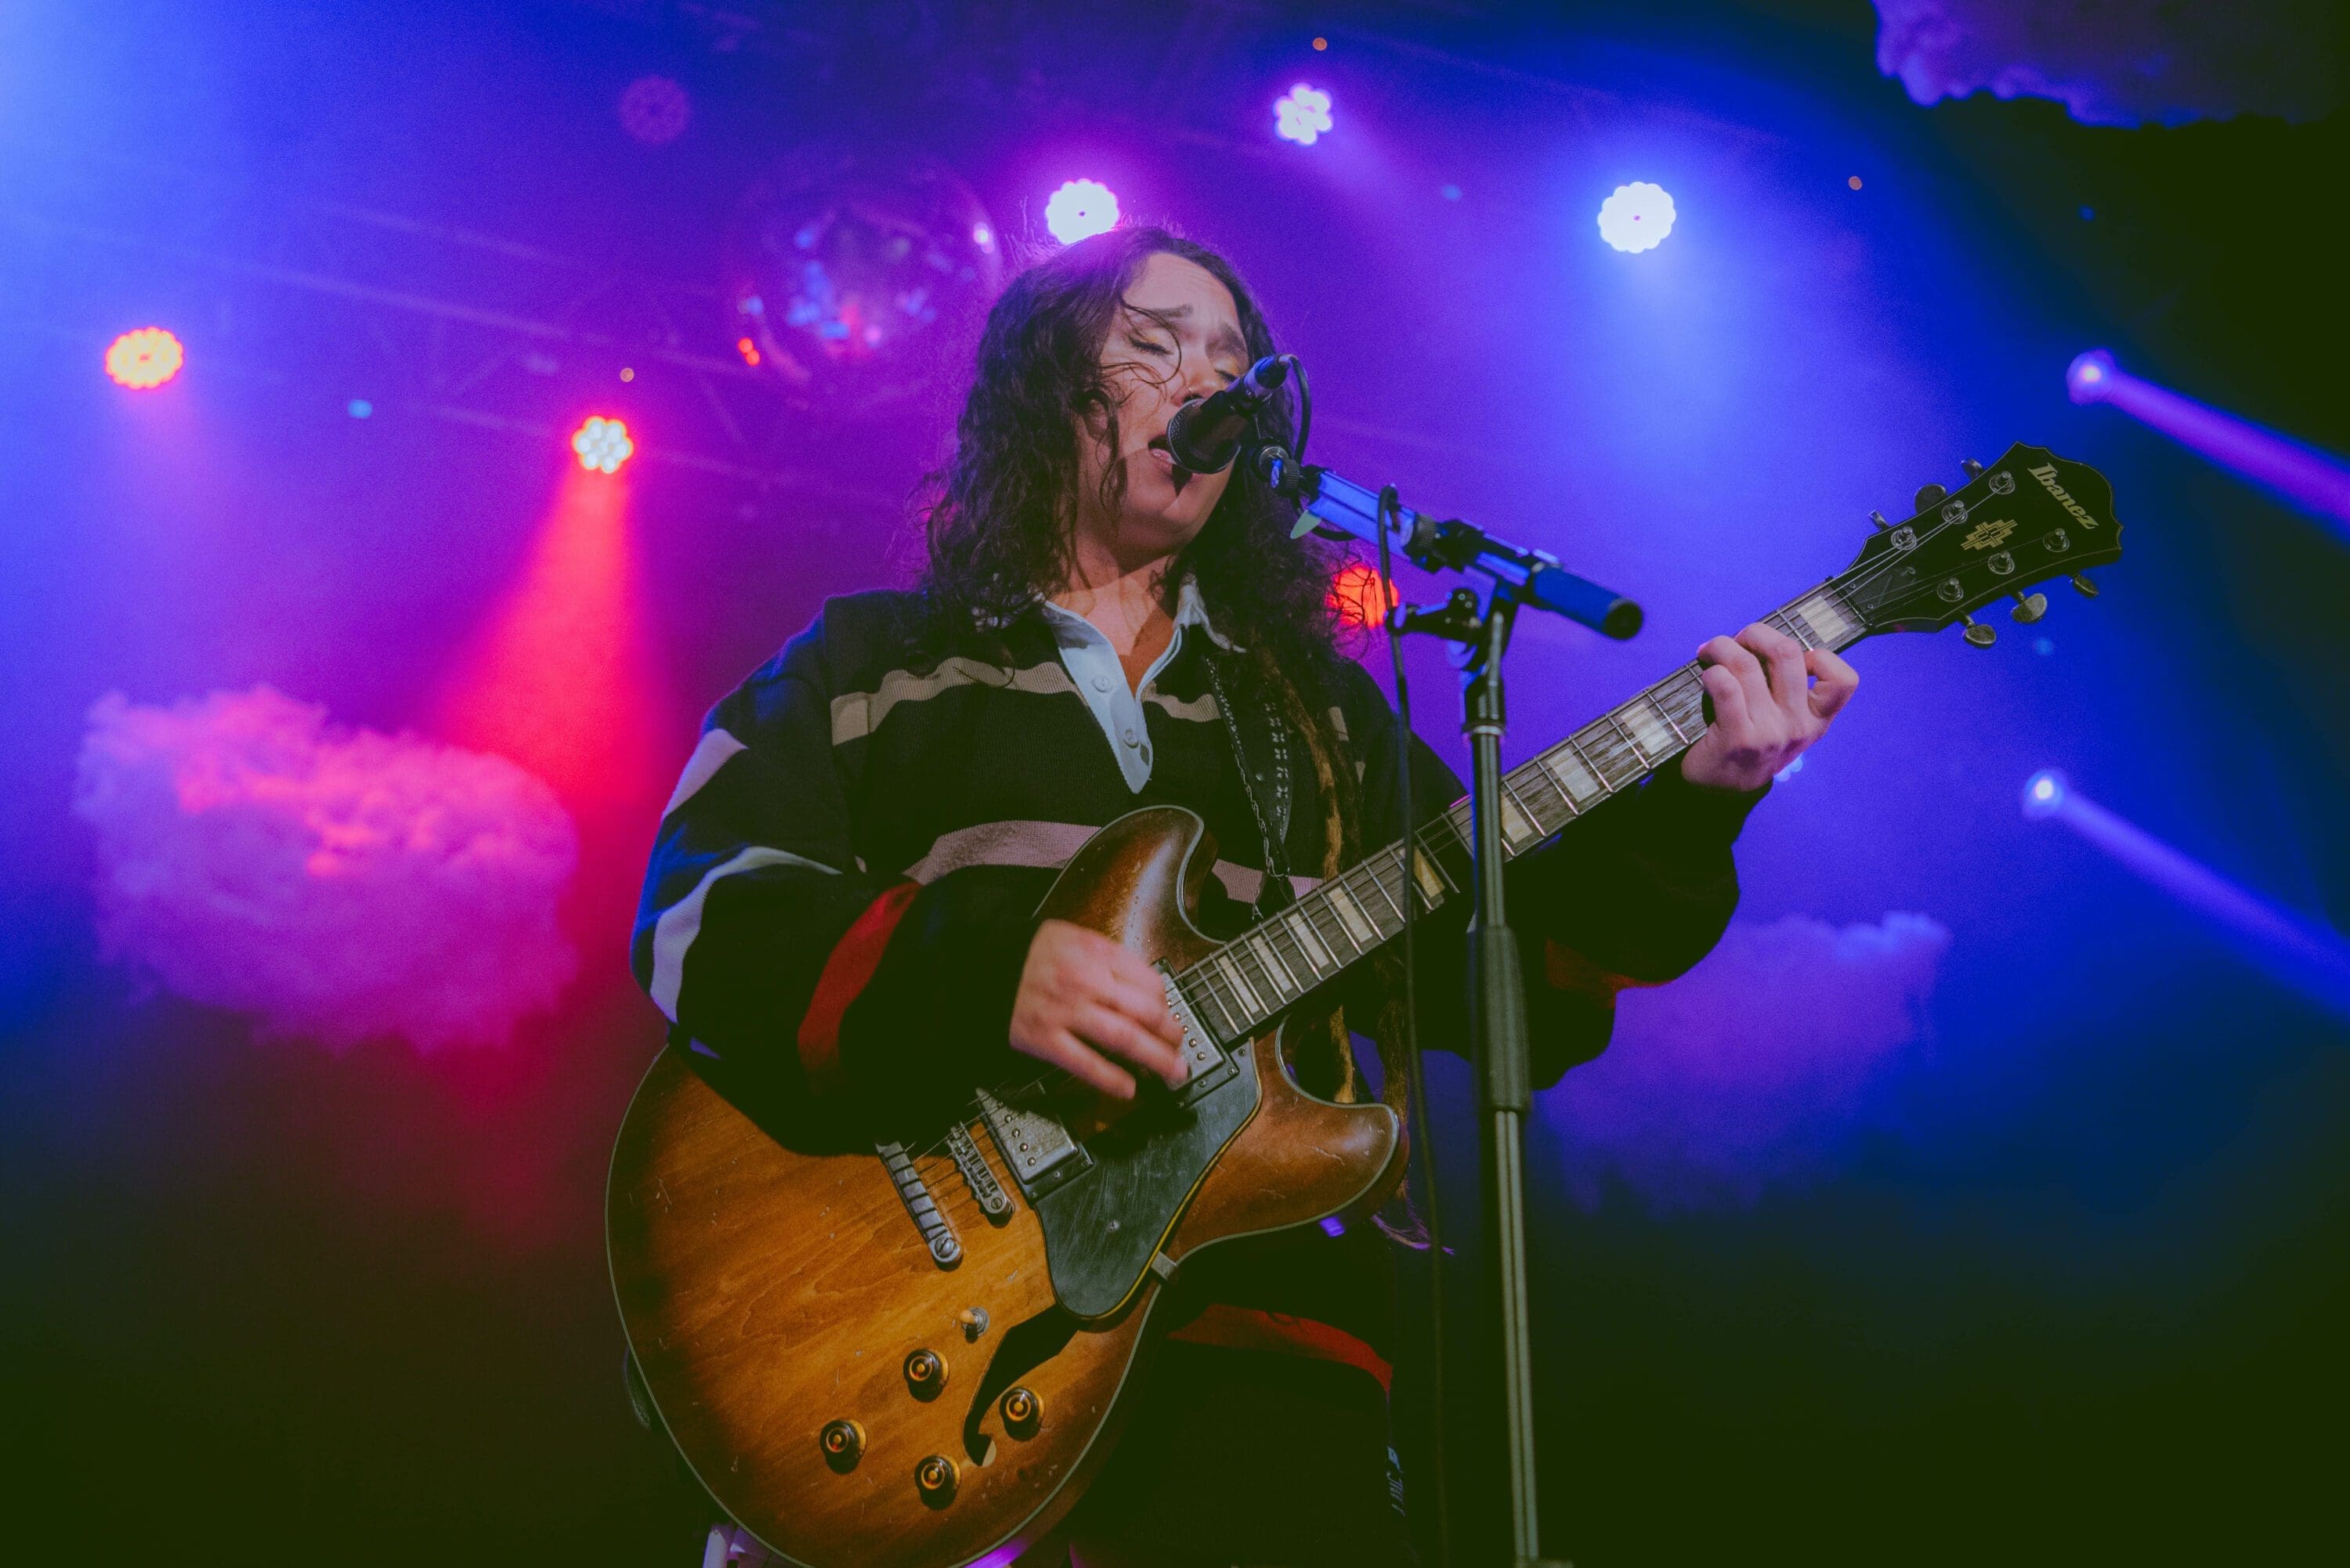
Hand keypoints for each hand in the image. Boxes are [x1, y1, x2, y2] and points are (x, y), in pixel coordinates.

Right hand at [1009, 919, 1188, 1098]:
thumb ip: (1108, 959)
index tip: (1169, 1017)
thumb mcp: (1073, 937)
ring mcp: (1066, 1012)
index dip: (1167, 1004)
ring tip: (1173, 1073)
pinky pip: (1086, 1064)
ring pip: (1124, 1039)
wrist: (978, 964)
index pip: (1149, 981)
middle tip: (1180, 1050)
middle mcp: (1086, 982)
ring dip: (1156, 1059)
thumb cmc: (1028, 953)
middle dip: (1171, 1035)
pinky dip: (1112, 1080)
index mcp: (1096, 953)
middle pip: (1145, 1012)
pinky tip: (1128, 1089)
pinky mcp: (1044, 1039)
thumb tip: (1146, 988)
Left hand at [1680, 623, 1858, 792]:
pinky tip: (1706, 676)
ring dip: (1723, 647)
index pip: (1844, 680)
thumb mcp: (1784, 725)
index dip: (1819, 656)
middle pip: (1787, 653)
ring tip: (1710, 651)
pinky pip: (1726, 686)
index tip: (1788, 658)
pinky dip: (1712, 672)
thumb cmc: (1750, 746)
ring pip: (1748, 665)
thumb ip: (1788, 690)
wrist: (1720, 792)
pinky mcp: (1738, 738)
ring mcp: (1770, 733)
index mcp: (1817, 720)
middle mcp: (1798, 726)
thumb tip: (1764, 642)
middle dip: (1756, 633)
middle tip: (1737, 640)